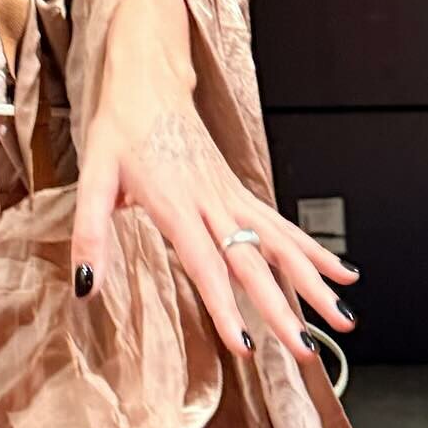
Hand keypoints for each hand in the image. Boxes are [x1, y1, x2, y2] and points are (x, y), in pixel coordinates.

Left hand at [70, 0, 358, 364]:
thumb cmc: (120, 127)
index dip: (226, 306)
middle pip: (253, 262)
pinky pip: (281, 225)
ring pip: (280, 244)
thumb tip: (85, 286)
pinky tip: (340, 272)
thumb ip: (90, 234)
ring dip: (312, 282)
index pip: (205, 264)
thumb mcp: (92, 177)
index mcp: (175, 202)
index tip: (244, 344)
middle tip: (305, 347)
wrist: (150, 81)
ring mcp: (230, 195)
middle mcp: (211, 201)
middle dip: (283, 308)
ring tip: (342, 317)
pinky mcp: (238, 190)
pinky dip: (312, 250)